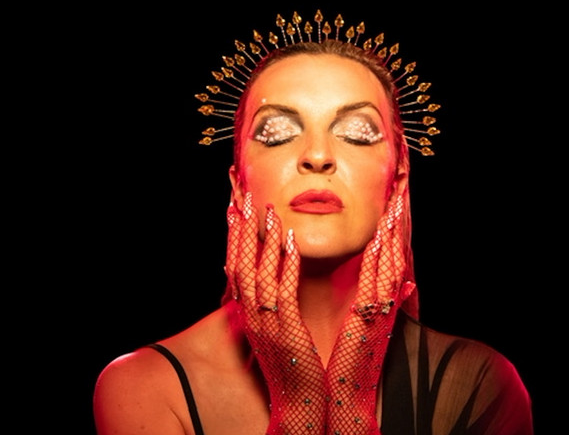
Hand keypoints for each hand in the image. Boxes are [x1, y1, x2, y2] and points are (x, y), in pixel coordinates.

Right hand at [226, 194, 327, 434]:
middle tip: (242, 199)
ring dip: (263, 240)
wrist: (297, 407)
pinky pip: (283, 291)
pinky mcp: (286, 330)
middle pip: (239, 265)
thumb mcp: (273, 332)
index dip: (233, 238)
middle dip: (240, 230)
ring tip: (269, 211)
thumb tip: (265, 284)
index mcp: (249, 315)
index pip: (235, 269)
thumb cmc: (290, 367)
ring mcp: (266, 323)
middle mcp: (251, 316)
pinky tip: (290, 241)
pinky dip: (285, 264)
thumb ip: (270, 306)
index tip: (233, 211)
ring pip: (258, 273)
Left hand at [326, 196, 414, 433]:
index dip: (394, 230)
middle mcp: (386, 301)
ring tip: (394, 206)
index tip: (396, 204)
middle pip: (395, 253)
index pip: (391, 256)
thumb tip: (409, 284)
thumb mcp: (377, 325)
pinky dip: (377, 258)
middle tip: (400, 194)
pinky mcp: (368, 317)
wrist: (350, 396)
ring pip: (389, 262)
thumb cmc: (358, 359)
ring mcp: (380, 308)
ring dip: (392, 234)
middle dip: (398, 224)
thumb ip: (393, 301)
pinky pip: (375, 281)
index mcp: (385, 300)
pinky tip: (377, 239)